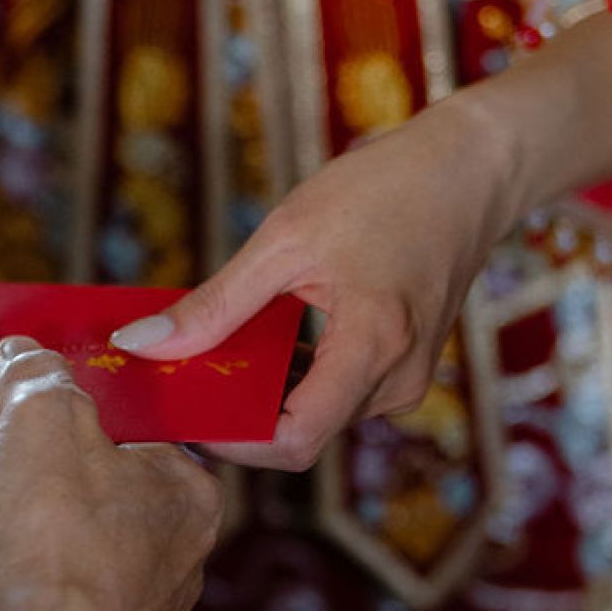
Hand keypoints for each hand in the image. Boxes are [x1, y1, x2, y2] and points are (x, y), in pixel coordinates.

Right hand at [0, 337, 222, 610]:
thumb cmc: (52, 534)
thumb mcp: (42, 418)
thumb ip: (34, 372)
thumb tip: (20, 354)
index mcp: (181, 492)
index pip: (127, 425)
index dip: (62, 402)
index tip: (11, 394)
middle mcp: (156, 553)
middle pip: (59, 483)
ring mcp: (105, 604)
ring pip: (20, 540)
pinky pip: (6, 594)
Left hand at [109, 93, 515, 468]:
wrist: (471, 168)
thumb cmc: (386, 189)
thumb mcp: (286, 239)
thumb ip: (214, 304)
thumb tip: (141, 343)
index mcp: (374, 349)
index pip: (294, 441)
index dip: (231, 441)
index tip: (183, 410)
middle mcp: (397, 381)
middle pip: (300, 430)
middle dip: (237, 410)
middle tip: (182, 371)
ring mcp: (405, 379)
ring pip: (316, 412)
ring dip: (263, 390)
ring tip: (219, 343)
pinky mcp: (402, 367)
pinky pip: (336, 390)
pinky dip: (293, 373)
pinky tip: (266, 334)